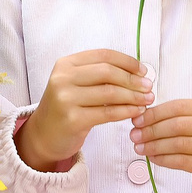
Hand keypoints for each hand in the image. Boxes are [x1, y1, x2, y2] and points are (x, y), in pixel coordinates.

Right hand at [15, 49, 153, 172]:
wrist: (42, 137)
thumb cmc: (66, 107)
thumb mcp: (76, 83)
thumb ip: (100, 74)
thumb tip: (139, 73)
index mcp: (66, 64)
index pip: (104, 55)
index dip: (127, 62)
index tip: (144, 71)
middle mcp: (63, 78)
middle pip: (108, 72)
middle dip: (133, 79)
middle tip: (149, 87)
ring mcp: (66, 99)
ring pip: (110, 93)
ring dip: (133, 96)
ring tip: (147, 100)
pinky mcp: (72, 120)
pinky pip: (107, 113)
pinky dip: (126, 111)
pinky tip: (136, 112)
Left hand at [130, 98, 191, 192]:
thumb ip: (179, 119)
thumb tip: (143, 117)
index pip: (180, 106)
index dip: (156, 112)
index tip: (138, 119)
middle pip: (178, 125)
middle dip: (152, 130)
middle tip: (134, 135)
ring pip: (178, 144)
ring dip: (154, 146)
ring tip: (140, 147)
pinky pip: (181, 161)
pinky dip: (163, 159)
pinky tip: (152, 158)